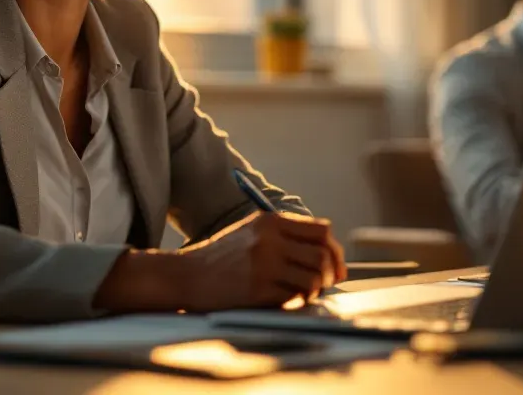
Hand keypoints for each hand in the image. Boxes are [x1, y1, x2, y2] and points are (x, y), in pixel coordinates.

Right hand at [177, 212, 346, 312]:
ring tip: (306, 293)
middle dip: (331, 272)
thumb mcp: (251, 232)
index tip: (336, 265)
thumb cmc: (222, 257)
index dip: (334, 250)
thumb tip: (327, 252)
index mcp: (270, 221)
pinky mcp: (258, 289)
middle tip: (326, 283)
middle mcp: (269, 239)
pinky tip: (288, 300)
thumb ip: (285, 236)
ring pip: (314, 277)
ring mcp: (264, 264)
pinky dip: (298, 300)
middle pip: (323, 254)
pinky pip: (294, 296)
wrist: (186, 275)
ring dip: (316, 289)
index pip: (321, 231)